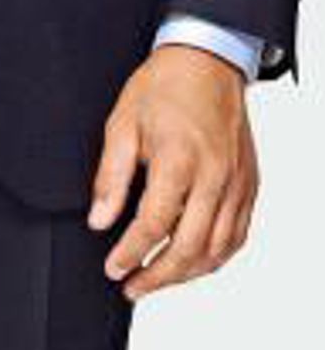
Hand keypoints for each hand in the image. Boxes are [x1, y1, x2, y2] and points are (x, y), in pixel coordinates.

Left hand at [87, 44, 259, 300]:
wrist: (208, 62)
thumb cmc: (164, 89)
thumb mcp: (122, 125)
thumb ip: (111, 177)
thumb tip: (100, 221)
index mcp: (181, 160)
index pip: (155, 225)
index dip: (131, 254)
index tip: (112, 268)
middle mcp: (215, 175)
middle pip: (190, 247)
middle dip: (157, 276)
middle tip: (131, 287)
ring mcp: (237, 182)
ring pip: (217, 248)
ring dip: (186, 274)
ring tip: (157, 280)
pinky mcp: (249, 184)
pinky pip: (237, 234)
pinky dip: (215, 256)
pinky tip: (192, 263)